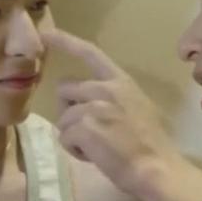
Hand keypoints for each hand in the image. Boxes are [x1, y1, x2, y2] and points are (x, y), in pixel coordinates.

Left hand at [43, 28, 183, 194]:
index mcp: (120, 81)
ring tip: (98, 147)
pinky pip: (64, 138)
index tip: (46, 33)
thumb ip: (112, 98)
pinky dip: (75, 150)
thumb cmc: (151, 144)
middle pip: (65, 89)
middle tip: (86, 129)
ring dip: (74, 135)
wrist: (155, 167)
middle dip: (68, 110)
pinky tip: (95, 156)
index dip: (66, 41)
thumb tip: (87, 103)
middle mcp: (105, 88)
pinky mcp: (84, 127)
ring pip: (63, 118)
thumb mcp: (137, 107)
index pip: (90, 52)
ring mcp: (93, 106)